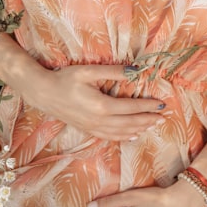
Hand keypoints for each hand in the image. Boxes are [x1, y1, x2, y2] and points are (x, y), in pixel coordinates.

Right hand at [22, 64, 165, 140]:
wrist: (42, 92)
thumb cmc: (65, 78)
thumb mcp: (90, 71)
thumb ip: (114, 71)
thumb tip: (136, 70)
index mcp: (102, 106)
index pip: (131, 108)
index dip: (148, 106)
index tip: (162, 104)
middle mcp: (98, 120)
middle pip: (129, 123)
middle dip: (148, 120)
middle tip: (163, 117)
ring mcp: (92, 127)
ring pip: (121, 133)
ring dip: (139, 129)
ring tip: (152, 126)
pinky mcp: (87, 129)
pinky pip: (110, 137)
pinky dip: (124, 137)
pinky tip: (133, 135)